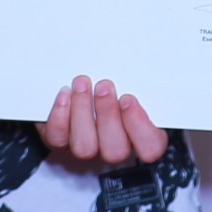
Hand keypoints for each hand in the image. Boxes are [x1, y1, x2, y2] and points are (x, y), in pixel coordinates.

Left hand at [39, 76, 167, 166]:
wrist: (88, 91)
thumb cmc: (119, 87)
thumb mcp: (138, 83)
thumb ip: (143, 82)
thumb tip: (152, 61)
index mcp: (142, 136)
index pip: (150, 148)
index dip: (139, 126)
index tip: (128, 98)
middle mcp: (115, 148)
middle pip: (115, 151)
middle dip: (107, 114)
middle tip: (103, 86)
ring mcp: (88, 149)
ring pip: (85, 147)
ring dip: (82, 112)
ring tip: (82, 84)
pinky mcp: (63, 143)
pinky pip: (59, 139)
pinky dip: (60, 116)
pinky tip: (65, 94)